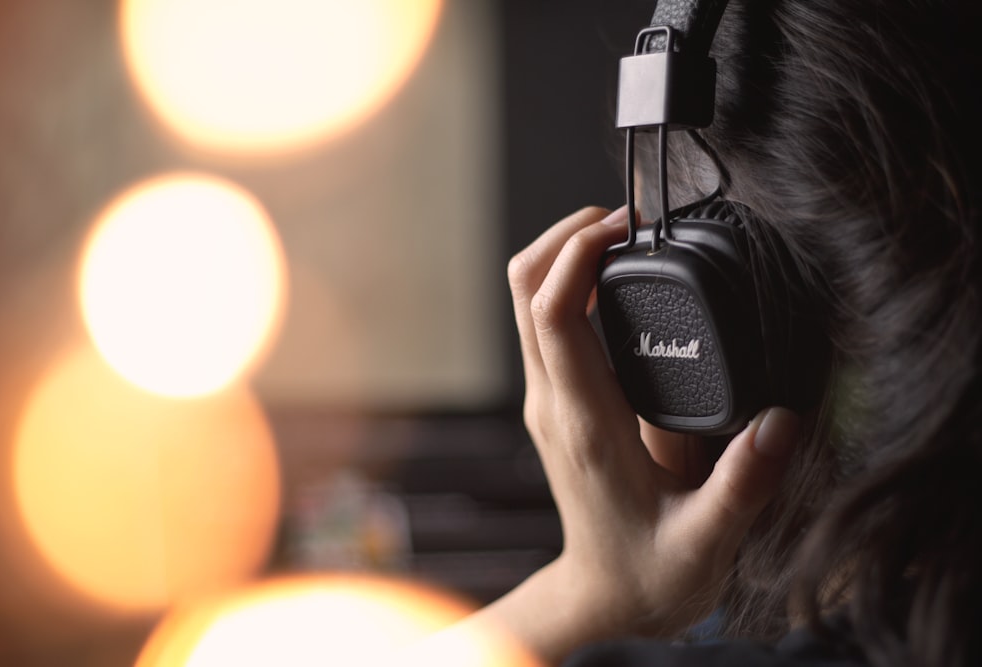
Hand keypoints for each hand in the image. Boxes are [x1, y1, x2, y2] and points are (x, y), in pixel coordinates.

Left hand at [488, 206, 800, 662]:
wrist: (607, 595)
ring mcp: (548, 398)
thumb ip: (744, 485)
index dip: (578, 254)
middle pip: (524, 288)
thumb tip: (781, 423)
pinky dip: (572, 283)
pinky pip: (547, 321)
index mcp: (584, 422)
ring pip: (526, 298)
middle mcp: (553, 401)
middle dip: (565, 235)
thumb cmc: (650, 571)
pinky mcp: (557, 400)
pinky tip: (619, 282)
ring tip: (625, 238)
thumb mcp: (706, 541)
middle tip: (627, 220)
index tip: (626, 227)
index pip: (553, 314)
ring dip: (564, 254)